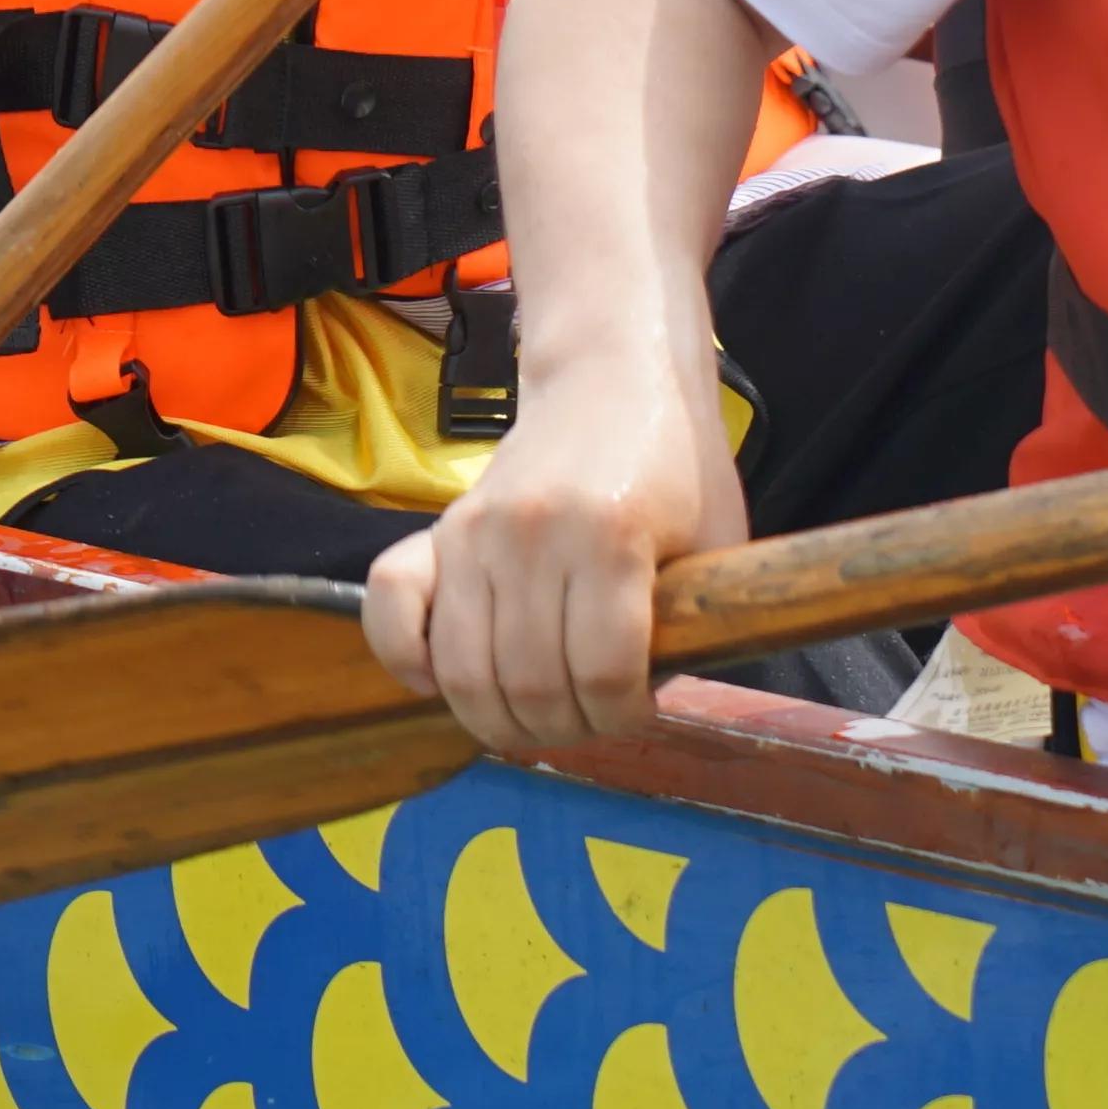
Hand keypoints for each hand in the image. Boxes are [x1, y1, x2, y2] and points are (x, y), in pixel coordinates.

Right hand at [361, 379, 741, 758]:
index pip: (603, 673)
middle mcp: (534, 534)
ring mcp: (477, 530)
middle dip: (566, 728)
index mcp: (613, 537)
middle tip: (589, 720)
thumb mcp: (715, 541)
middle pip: (531, 684)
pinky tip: (442, 682)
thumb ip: (692, 621)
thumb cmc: (675, 467)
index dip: (622, 716)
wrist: (611, 379)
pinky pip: (392, 608)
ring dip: (501, 719)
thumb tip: (643, 700)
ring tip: (536, 717)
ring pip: (465, 671)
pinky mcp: (442, 528)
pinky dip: (407, 659)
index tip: (637, 710)